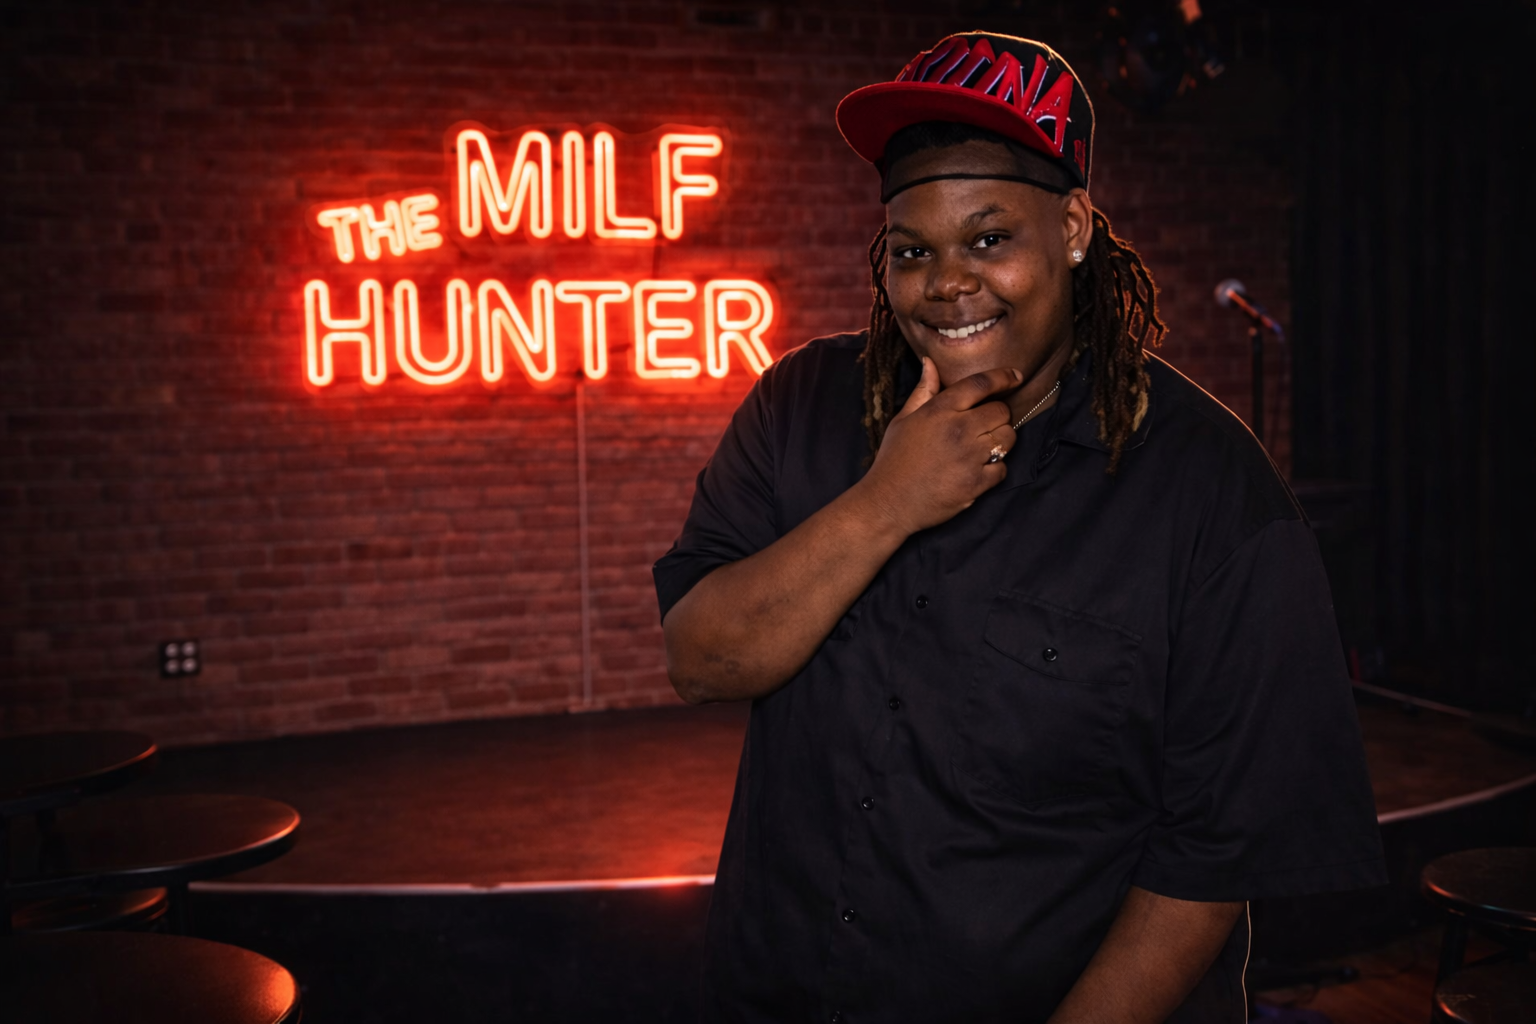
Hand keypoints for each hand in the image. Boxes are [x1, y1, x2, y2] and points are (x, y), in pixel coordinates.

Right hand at [857, 358, 1018, 536]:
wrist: (889, 502)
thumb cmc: (894, 459)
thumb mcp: (903, 419)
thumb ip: (923, 391)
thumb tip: (930, 363)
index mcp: (940, 410)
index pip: (981, 384)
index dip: (1003, 377)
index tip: (1016, 376)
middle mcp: (958, 430)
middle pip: (1001, 411)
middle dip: (998, 415)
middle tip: (984, 424)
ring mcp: (969, 457)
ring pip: (1008, 438)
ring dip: (1001, 440)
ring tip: (984, 446)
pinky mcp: (976, 483)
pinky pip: (1003, 468)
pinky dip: (995, 469)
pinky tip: (979, 469)